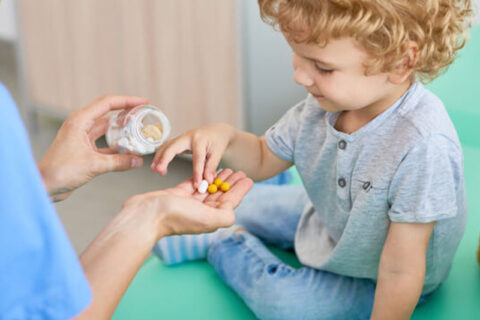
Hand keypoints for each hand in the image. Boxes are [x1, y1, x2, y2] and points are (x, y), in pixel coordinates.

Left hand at [38, 95, 147, 200]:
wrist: (44, 186)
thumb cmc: (60, 171)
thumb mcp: (94, 165)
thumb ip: (119, 162)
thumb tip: (138, 161)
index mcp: (80, 121)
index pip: (107, 103)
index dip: (127, 100)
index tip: (143, 102)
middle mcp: (80, 126)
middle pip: (108, 113)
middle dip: (127, 114)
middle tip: (144, 116)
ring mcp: (81, 138)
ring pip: (107, 130)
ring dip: (122, 131)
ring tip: (138, 132)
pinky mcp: (83, 150)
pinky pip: (104, 144)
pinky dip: (116, 147)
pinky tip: (128, 152)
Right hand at [122, 168, 252, 237]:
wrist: (145, 216)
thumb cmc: (175, 217)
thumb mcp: (207, 218)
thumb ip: (224, 216)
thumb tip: (232, 212)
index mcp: (211, 217)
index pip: (230, 202)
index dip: (240, 190)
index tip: (249, 178)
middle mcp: (202, 211)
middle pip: (221, 195)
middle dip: (231, 183)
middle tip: (240, 171)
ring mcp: (190, 203)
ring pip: (208, 189)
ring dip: (219, 179)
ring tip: (227, 169)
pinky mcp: (178, 195)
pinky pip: (194, 184)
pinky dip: (202, 177)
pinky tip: (208, 171)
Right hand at [151, 123, 234, 187]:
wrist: (217, 130)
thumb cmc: (218, 141)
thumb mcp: (218, 153)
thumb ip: (212, 167)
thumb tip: (207, 181)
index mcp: (200, 140)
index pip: (197, 159)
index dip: (197, 173)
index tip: (196, 185)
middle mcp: (188, 137)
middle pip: (173, 147)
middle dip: (165, 158)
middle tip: (159, 170)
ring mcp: (182, 137)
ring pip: (167, 145)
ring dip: (159, 157)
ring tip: (154, 169)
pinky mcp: (179, 140)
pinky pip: (167, 146)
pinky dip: (160, 155)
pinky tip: (157, 164)